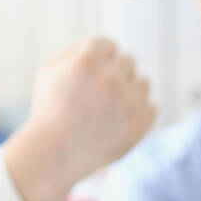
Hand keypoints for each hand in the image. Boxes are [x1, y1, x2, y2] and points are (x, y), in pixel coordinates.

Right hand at [4, 37, 155, 200]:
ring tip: (107, 110)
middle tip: (97, 96)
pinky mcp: (141, 121)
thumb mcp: (49, 70)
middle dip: (114, 75)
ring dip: (129, 92)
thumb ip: (78, 49)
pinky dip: (137, 114)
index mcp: (88, 61)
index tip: (89, 77)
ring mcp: (128, 100)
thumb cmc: (50, 109)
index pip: (109, 45)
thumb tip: (107, 46)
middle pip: (128, 62)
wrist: (55, 155)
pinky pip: (151, 106)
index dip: (98, 61)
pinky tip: (117, 123)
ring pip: (143, 82)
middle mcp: (111, 77)